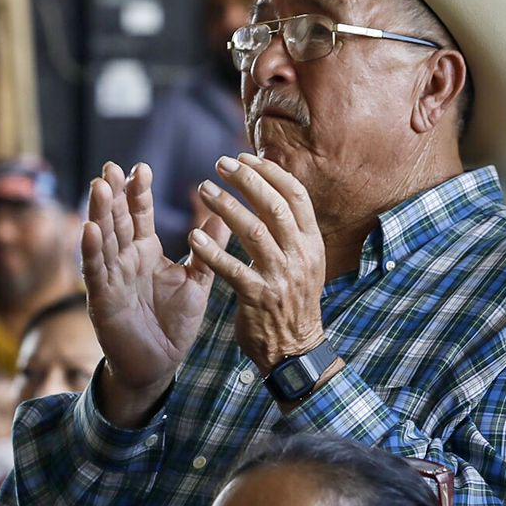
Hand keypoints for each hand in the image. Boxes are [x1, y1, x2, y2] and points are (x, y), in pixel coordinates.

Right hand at [83, 162, 228, 425]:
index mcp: (145, 251)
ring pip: (103, 240)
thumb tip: (226, 215)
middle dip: (113, 194)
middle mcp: (124, 260)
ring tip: (99, 186)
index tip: (140, 167)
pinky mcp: (102, 299)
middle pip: (117, 220)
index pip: (139, 215)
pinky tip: (89, 229)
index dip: (138, 192)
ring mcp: (111, 278)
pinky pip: (96, 272)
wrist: (159, 364)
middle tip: (111, 167)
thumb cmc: (174, 323)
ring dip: (99, 213)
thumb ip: (208, 250)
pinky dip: (92, 251)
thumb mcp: (196, 282)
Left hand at [189, 153, 326, 371]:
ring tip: (204, 190)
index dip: (270, 172)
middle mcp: (300, 256)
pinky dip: (213, 251)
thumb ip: (288, 229)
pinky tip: (193, 237)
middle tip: (220, 164)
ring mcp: (281, 277)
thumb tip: (270, 186)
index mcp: (311, 243)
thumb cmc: (290, 300)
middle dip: (247, 180)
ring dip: (226, 207)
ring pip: (254, 232)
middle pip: (275, 206)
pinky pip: (233, 270)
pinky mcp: (259, 298)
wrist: (295, 350)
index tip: (245, 156)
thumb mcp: (301, 261)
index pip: (295, 196)